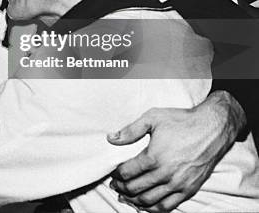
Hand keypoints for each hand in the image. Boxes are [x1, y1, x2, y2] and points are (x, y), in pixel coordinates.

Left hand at [106, 91, 244, 211]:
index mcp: (153, 157)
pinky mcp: (189, 190)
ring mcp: (178, 184)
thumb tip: (110, 139)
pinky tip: (145, 204)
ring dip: (134, 201)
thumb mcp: (152, 118)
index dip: (116, 174)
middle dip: (121, 188)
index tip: (113, 173)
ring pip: (149, 201)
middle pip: (135, 188)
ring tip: (125, 196)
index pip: (127, 173)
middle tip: (115, 185)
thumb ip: (130, 131)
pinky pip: (167, 207)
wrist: (211, 129)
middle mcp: (165, 174)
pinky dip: (153, 209)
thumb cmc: (181, 122)